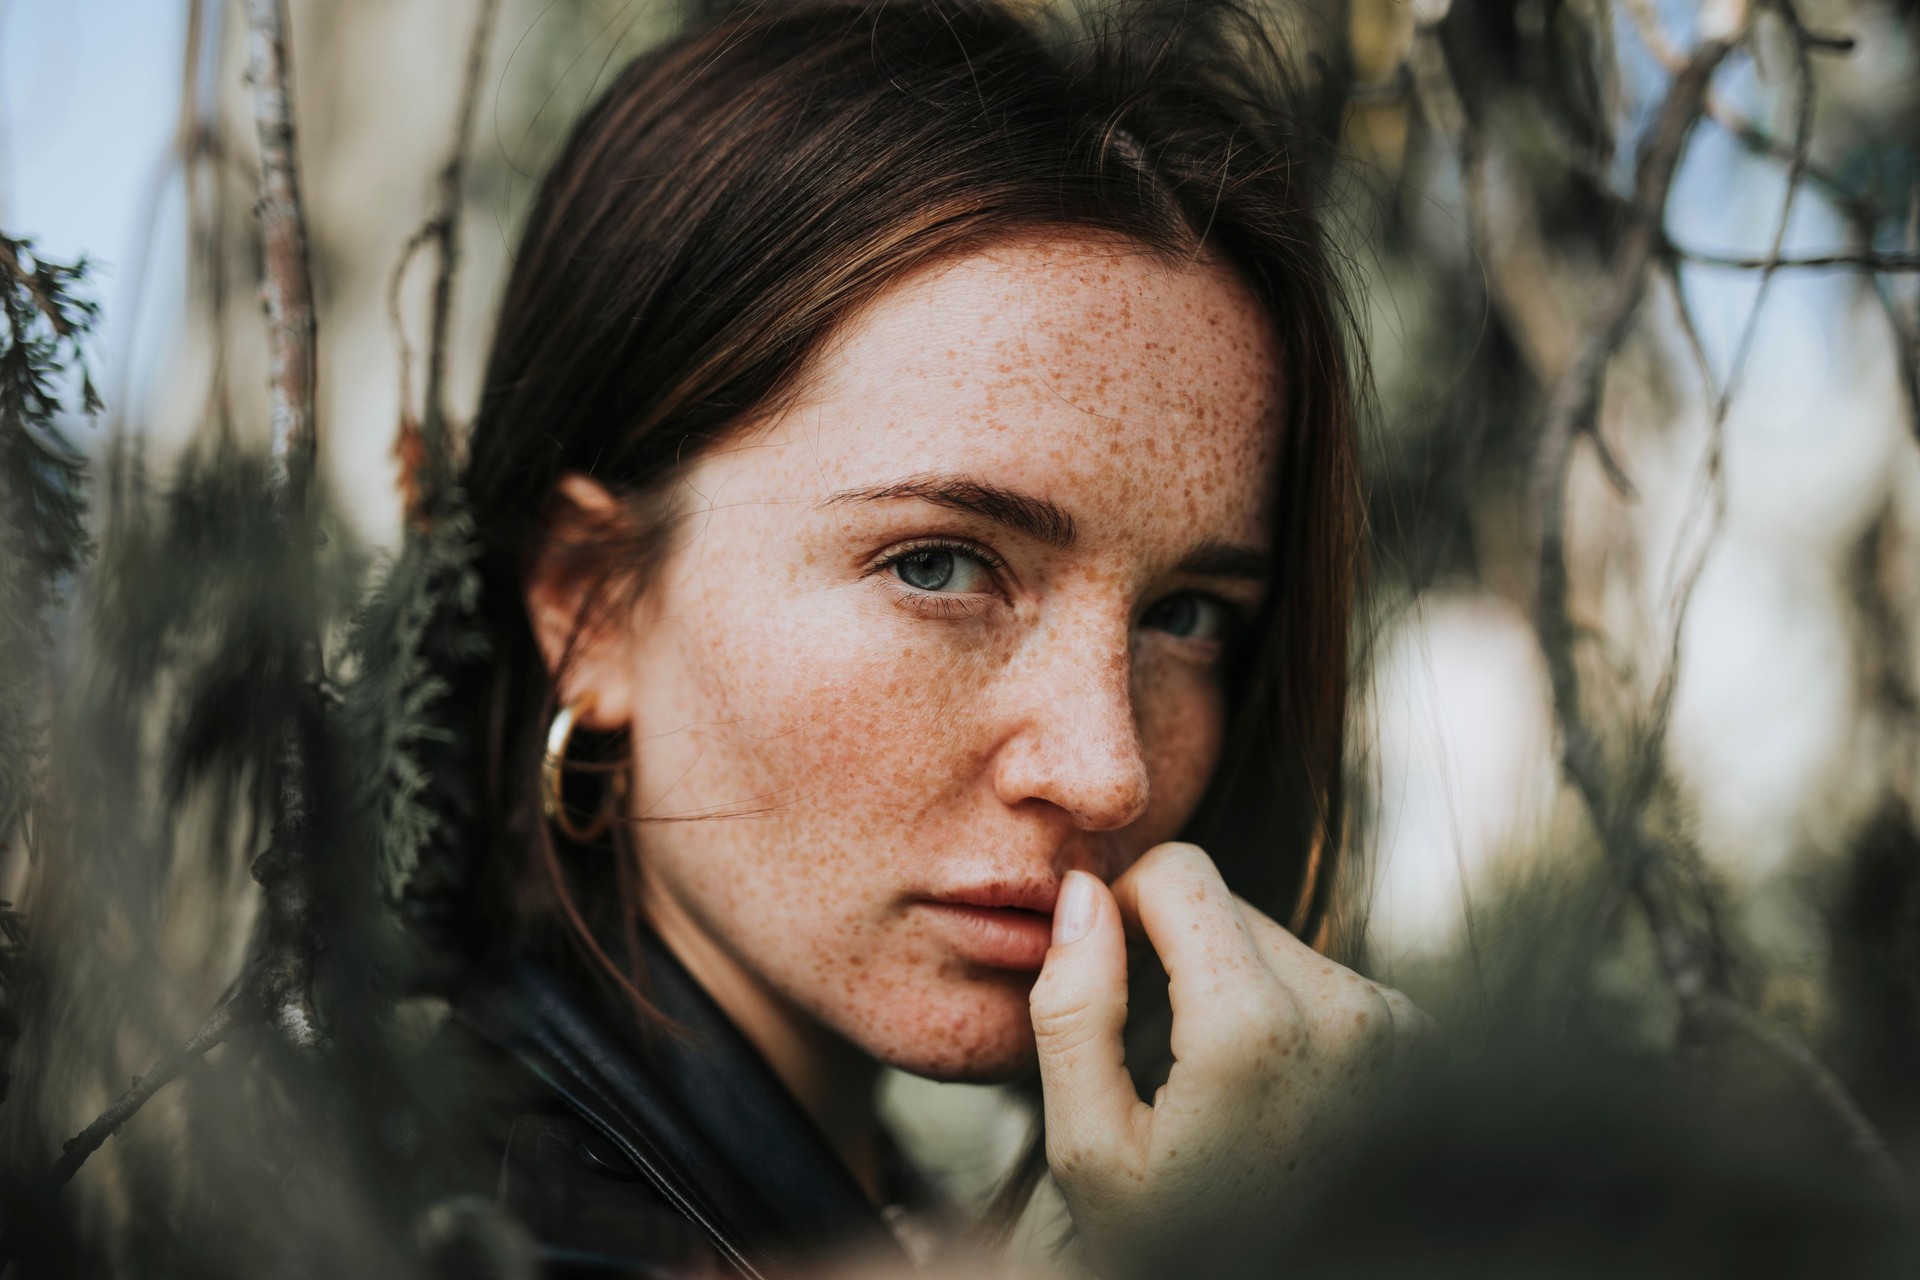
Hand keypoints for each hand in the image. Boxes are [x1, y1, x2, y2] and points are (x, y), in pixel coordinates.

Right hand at [1027, 842, 1432, 1274]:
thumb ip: (1074, 1010)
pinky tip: (1265, 1096)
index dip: (1124, 904)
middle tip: (1155, 1058)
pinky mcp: (1419, 1042)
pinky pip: (1321, 982)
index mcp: (1256, 1028)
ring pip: (1274, 942)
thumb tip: (1081, 893)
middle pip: (1228, 906)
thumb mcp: (1093, 1152)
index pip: (1181, 873)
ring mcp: (1395, 1027)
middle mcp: (1346, 1010)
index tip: (1106, 967)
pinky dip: (1282, 1016)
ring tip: (1215, 1092)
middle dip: (1179, 957)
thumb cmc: (1188, 1253)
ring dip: (1230, 989)